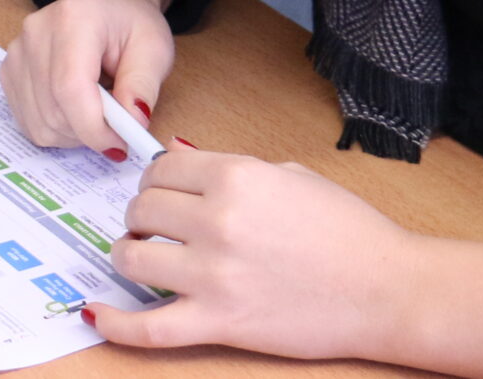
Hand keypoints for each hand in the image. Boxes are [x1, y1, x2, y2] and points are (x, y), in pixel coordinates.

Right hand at [0, 0, 177, 158]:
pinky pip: (29, 122)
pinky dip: (57, 129)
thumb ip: (143, 86)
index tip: (121, 144)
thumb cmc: (130, 25)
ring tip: (98, 109)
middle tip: (118, 127)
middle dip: (90, 133)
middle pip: (53, 111)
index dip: (94, 127)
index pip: (70, 88)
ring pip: (40, 123)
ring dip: (74, 134)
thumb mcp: (154, 49)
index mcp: (73, 19)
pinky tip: (76, 109)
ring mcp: (17, 53)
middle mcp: (35, 33)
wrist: (103, 7)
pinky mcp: (8, 72)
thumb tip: (132, 124)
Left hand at [92, 147, 414, 360]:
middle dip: (144, 215)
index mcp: (236, 177)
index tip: (164, 191)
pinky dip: (115, 322)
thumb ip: (229, 167)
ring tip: (142, 257)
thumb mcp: (289, 176)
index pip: (161, 169)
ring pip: (132, 256)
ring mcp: (214, 275)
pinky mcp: (219, 323)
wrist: (387, 289)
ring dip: (130, 254)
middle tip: (159, 225)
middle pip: (142, 208)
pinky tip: (95, 313)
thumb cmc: (349, 231)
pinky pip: (149, 327)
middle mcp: (217, 221)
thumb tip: (177, 155)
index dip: (158, 180)